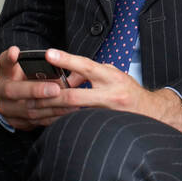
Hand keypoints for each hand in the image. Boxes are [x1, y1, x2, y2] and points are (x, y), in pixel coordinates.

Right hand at [0, 46, 79, 130]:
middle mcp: (1, 90)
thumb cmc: (29, 78)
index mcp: (6, 72)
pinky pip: (36, 121)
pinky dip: (54, 116)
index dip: (9, 58)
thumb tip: (60, 65)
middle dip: (35, 90)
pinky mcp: (16, 122)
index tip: (16, 52)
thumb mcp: (30, 67)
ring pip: (27, 109)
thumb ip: (41, 65)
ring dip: (51, 106)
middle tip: (55, 89)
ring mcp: (6, 108)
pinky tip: (67, 111)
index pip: (4, 62)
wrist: (18, 100)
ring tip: (70, 101)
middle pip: (12, 90)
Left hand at [38, 49, 181, 132]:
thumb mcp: (113, 73)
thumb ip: (91, 71)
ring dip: (49, 111)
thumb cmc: (127, 90)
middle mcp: (110, 95)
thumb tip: (68, 71)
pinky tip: (44, 120)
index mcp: (111, 77)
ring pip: (72, 113)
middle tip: (30, 93)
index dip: (67, 60)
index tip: (48, 54)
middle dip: (50, 95)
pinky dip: (59, 122)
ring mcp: (106, 114)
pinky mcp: (102, 126)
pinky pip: (76, 124)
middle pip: (74, 96)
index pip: (86, 66)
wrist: (151, 113)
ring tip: (31, 108)